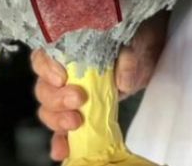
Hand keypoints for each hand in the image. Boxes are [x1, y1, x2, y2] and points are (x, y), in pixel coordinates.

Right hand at [31, 11, 169, 160]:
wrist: (147, 53)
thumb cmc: (134, 40)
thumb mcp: (135, 41)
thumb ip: (127, 56)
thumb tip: (121, 80)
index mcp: (68, 47)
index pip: (43, 57)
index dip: (46, 68)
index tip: (62, 78)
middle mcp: (62, 71)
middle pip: (44, 88)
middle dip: (57, 98)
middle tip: (78, 99)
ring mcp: (69, 94)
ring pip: (49, 109)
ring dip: (58, 120)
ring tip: (75, 123)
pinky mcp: (80, 113)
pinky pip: (63, 129)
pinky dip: (61, 141)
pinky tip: (62, 151)